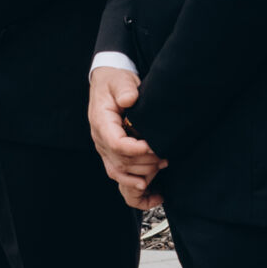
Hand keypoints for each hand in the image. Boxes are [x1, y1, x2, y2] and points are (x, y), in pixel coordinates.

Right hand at [88, 67, 164, 204]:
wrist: (106, 83)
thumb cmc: (115, 81)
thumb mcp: (120, 80)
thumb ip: (125, 89)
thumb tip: (129, 100)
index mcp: (101, 123)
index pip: (116, 143)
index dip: (135, 149)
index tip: (153, 147)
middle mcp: (100, 139)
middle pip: (120, 161)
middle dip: (144, 162)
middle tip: (165, 157)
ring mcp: (104, 148)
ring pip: (119, 171)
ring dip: (141, 173)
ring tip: (162, 165)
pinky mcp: (111, 152)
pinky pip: (118, 173)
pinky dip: (132, 182)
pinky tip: (147, 187)